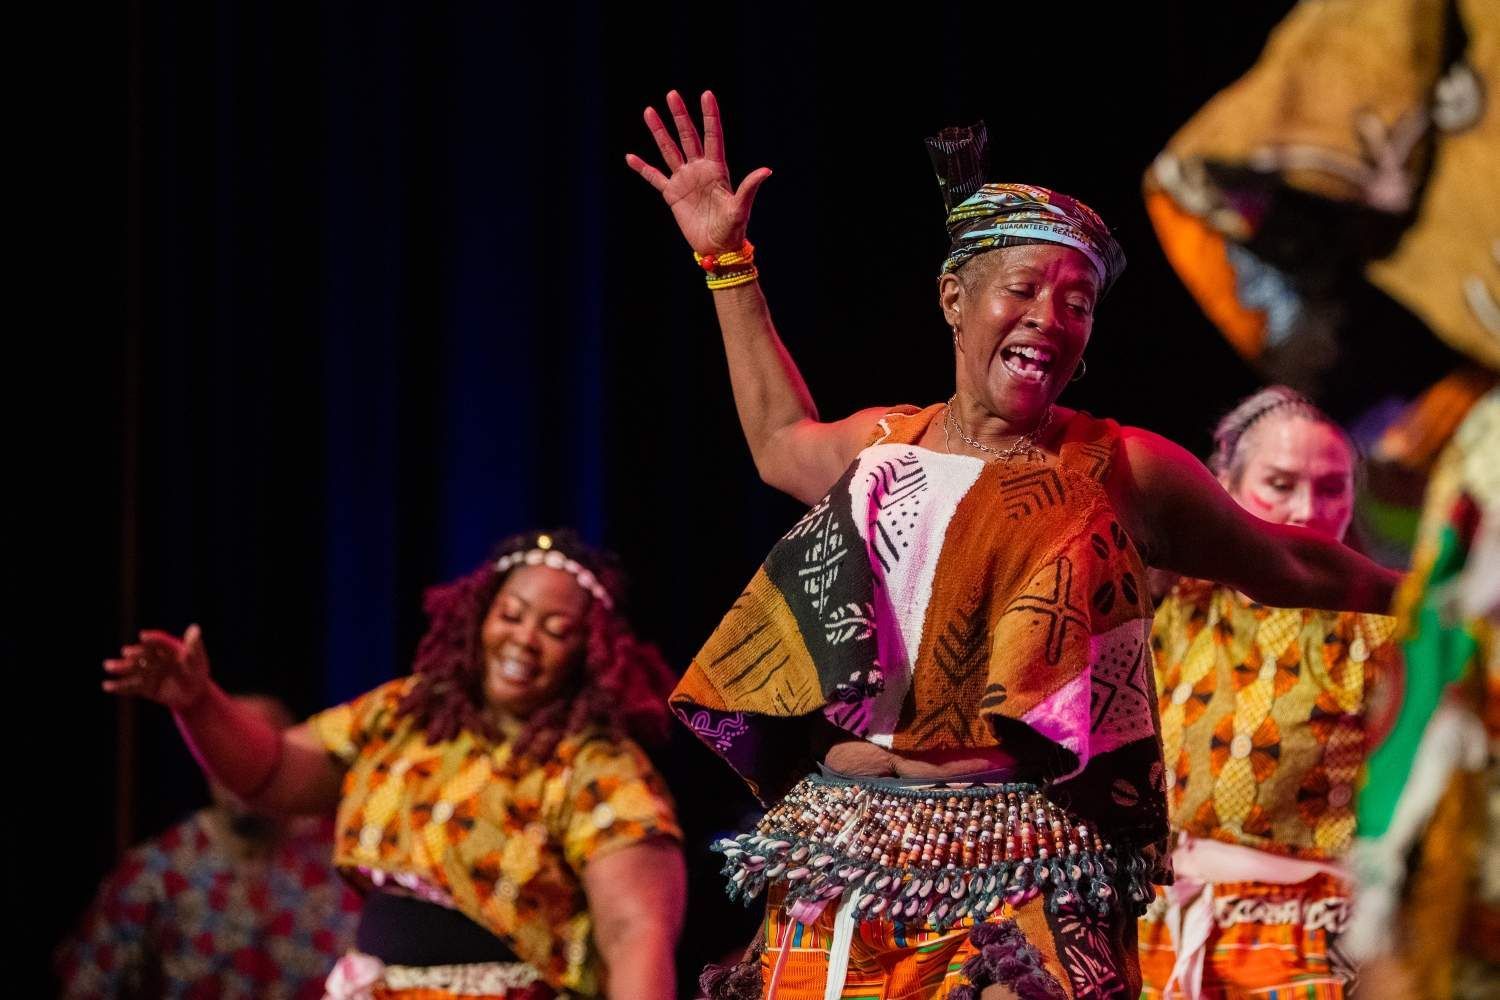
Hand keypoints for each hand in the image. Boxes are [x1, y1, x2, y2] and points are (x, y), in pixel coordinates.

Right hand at [103, 624, 211, 709]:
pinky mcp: (144, 687)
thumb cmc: (197, 673)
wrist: (194, 695)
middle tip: (127, 653)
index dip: (153, 640)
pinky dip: (119, 686)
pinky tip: (107, 685)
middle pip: (143, 655)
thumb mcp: (197, 660)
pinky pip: (131, 686)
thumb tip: (195, 628)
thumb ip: (194, 646)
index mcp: (168, 649)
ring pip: (133, 669)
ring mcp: (149, 672)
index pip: (160, 643)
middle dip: (134, 654)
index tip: (144, 637)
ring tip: (108, 666)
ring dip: (121, 667)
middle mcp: (155, 658)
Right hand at [625, 89, 771, 254]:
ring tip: (649, 111)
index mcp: (717, 169)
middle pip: (688, 136)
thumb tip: (766, 170)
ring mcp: (684, 180)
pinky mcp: (672, 195)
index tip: (706, 94)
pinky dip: (642, 168)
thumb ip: (749, 187)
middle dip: (680, 116)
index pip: (712, 136)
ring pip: (669, 150)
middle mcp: (699, 170)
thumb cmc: (733, 229)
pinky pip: (654, 177)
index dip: (710, 115)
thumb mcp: (741, 207)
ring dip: (659, 132)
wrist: (717, 248)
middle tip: (672, 94)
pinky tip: (630, 157)